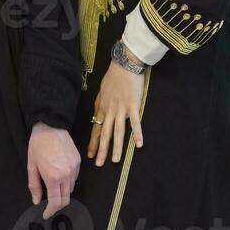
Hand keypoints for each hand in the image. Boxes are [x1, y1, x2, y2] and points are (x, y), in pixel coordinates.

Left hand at [26, 122, 79, 219]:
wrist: (51, 126)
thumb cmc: (38, 145)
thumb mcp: (31, 165)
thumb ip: (34, 185)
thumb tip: (36, 200)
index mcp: (53, 177)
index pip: (55, 202)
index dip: (50, 211)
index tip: (46, 214)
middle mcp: (66, 175)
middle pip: (66, 199)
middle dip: (57, 205)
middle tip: (49, 206)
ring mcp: (74, 169)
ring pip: (71, 188)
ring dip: (63, 192)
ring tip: (53, 187)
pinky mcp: (78, 162)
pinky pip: (74, 178)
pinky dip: (68, 181)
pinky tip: (60, 175)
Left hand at [88, 47, 145, 165]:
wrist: (124, 65)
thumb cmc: (113, 77)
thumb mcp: (102, 91)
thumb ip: (101, 104)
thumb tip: (99, 114)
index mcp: (102, 107)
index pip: (96, 129)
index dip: (93, 143)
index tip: (90, 156)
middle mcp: (109, 110)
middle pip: (105, 134)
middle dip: (102, 150)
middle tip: (99, 164)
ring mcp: (121, 109)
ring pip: (118, 131)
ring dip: (117, 147)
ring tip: (116, 160)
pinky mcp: (132, 105)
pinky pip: (135, 122)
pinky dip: (137, 133)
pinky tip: (138, 144)